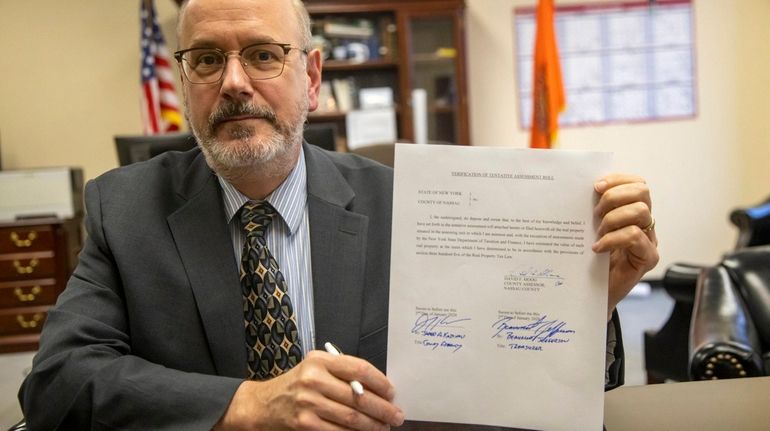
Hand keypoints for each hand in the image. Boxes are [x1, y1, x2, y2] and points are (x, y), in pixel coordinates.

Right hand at [214, 350, 403, 429]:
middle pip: (359, 397)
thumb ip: (342, 373)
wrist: (263, 404)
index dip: (380, 383)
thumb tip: (378, 389)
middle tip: (396, 416)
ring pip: (351, 417)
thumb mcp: (316, 368)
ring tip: (385, 428)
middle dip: (383, 409)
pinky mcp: (305, 424)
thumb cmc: (296, 385)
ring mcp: (308, 402)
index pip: (359, 369)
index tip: (392, 393)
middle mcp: (314, 379)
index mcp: (320, 360)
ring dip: (373, 425)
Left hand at [592, 173, 658, 319]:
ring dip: (612, 218)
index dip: (617, 179)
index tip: (595, 186)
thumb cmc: (589, 260)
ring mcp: (649, 240)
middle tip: (594, 213)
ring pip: (641, 211)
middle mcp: (644, 223)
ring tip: (596, 232)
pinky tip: (597, 248)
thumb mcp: (588, 229)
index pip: (636, 183)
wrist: (592, 294)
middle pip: (642, 192)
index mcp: (631, 210)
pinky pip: (635, 237)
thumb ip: (591, 210)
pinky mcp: (647, 258)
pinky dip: (613, 239)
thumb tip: (578, 187)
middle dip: (614, 196)